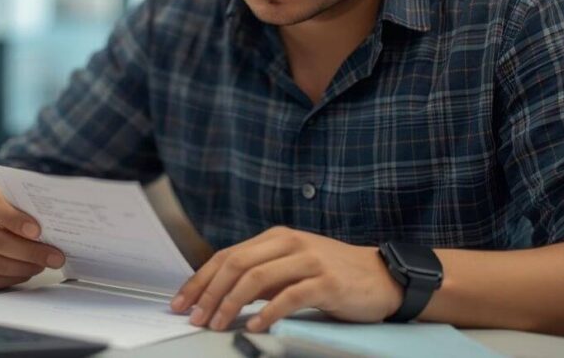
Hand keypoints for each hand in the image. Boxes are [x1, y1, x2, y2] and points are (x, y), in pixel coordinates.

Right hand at [0, 183, 65, 289]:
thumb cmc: (7, 204)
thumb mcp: (14, 196)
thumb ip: (27, 204)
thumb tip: (55, 223)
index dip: (13, 219)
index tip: (37, 231)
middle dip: (29, 251)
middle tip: (55, 256)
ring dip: (24, 267)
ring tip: (44, 264)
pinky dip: (12, 278)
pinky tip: (28, 271)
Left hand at [169, 226, 402, 331]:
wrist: (382, 276)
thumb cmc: (333, 274)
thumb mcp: (291, 267)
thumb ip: (261, 275)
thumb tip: (219, 294)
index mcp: (276, 237)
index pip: (227, 255)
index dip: (200, 279)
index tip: (181, 302)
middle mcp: (289, 243)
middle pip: (236, 264)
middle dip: (209, 292)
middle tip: (194, 317)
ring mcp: (308, 260)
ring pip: (257, 278)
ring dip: (231, 303)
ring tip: (216, 324)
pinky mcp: (326, 281)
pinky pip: (289, 297)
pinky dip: (267, 313)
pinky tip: (254, 327)